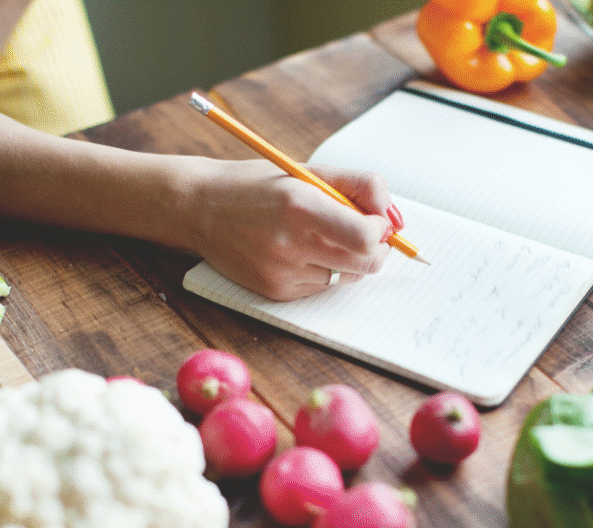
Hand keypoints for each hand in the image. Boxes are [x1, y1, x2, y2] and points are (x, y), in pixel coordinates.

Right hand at [183, 158, 394, 300]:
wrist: (200, 208)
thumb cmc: (259, 186)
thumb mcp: (308, 171)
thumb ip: (359, 185)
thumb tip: (392, 216)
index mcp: (299, 206)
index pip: (366, 237)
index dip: (381, 231)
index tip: (375, 220)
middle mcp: (289, 244)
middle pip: (365, 265)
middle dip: (375, 249)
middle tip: (364, 233)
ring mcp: (281, 273)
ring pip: (346, 278)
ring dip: (349, 261)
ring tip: (325, 238)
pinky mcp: (275, 292)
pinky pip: (320, 287)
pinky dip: (323, 270)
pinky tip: (300, 251)